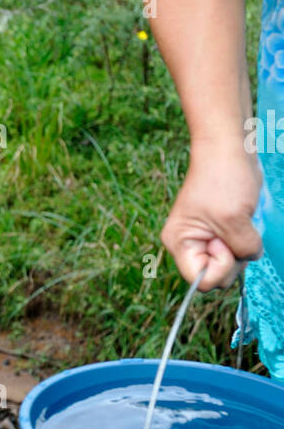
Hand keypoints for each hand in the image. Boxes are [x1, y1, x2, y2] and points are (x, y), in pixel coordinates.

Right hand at [161, 141, 262, 290]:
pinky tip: (244, 217)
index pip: (201, 280)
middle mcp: (189, 244)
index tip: (225, 240)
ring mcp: (206, 237)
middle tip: (236, 228)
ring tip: (241, 220)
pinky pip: (237, 248)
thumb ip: (243, 250)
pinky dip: (247, 237)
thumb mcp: (235, 220)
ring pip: (230, 263)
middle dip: (233, 257)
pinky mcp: (221, 230)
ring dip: (243, 245)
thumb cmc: (224, 178)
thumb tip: (249, 256)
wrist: (229, 147)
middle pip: (217, 275)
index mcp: (180, 243)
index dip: (220, 267)